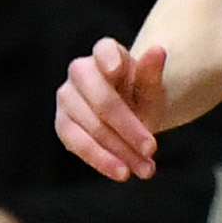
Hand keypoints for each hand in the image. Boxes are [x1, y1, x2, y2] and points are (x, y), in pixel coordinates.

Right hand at [56, 36, 168, 180]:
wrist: (127, 117)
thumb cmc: (140, 98)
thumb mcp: (151, 88)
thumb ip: (152, 74)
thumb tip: (158, 51)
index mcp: (105, 53)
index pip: (105, 50)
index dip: (108, 60)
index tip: (116, 70)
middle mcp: (80, 71)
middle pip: (103, 100)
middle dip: (129, 128)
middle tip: (151, 149)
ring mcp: (67, 98)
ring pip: (92, 127)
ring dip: (120, 151)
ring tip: (145, 169)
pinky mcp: (62, 124)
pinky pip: (78, 144)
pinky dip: (102, 160)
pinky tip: (121, 171)